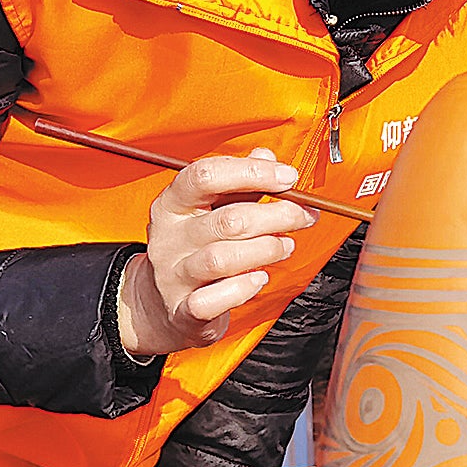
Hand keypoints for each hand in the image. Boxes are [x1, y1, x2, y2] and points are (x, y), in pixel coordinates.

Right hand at [116, 148, 314, 357]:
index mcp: (172, 204)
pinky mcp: (183, 310)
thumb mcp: (211, 210)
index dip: (252, 172)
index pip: (205, 175)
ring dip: (266, 250)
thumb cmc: (196, 250)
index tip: (288, 177)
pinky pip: (212, 300)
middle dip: (276, 216)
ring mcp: (173, 275)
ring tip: (286, 246)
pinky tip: (260, 278)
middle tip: (303, 216)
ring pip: (221, 259)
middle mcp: (168, 237)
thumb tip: (267, 156)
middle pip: (227, 220)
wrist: (163, 304)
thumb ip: (240, 184)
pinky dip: (242, 288)